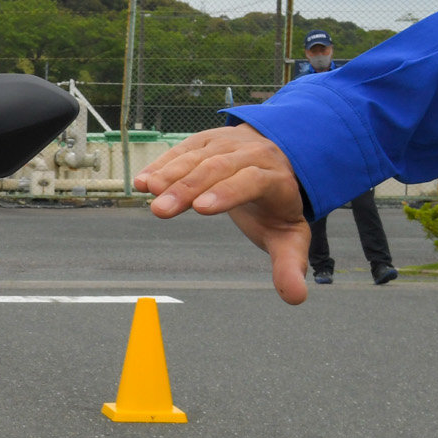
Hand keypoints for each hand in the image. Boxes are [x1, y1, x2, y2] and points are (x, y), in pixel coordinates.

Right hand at [133, 124, 312, 305]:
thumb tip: (295, 297)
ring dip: (170, 174)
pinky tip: (142, 182)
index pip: (252, 181)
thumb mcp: (288, 237)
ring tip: (148, 192)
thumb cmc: (277, 207)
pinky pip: (182, 151)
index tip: (200, 209)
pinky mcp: (206, 140)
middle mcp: (253, 154)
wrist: (275, 162)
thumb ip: (289, 265)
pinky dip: (161, 165)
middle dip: (188, 188)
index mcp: (276, 179)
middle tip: (160, 210)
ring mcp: (228, 144)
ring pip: (198, 156)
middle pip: (219, 168)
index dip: (227, 192)